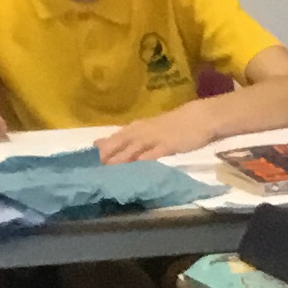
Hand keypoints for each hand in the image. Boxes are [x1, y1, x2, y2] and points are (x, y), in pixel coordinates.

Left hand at [97, 103, 217, 162]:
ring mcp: (154, 139)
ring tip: (106, 170)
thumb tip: (126, 144)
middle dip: (105, 155)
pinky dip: (142, 162)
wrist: (201, 117)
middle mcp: (141, 132)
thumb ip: (139, 137)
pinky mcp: (167, 146)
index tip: (87, 158)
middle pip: (119, 144)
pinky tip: (134, 169)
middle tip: (91, 167)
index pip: (115, 138)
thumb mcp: (155, 129)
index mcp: (138, 128)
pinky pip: (152, 155)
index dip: (101, 148)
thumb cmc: (179, 124)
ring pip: (132, 150)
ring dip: (118, 160)